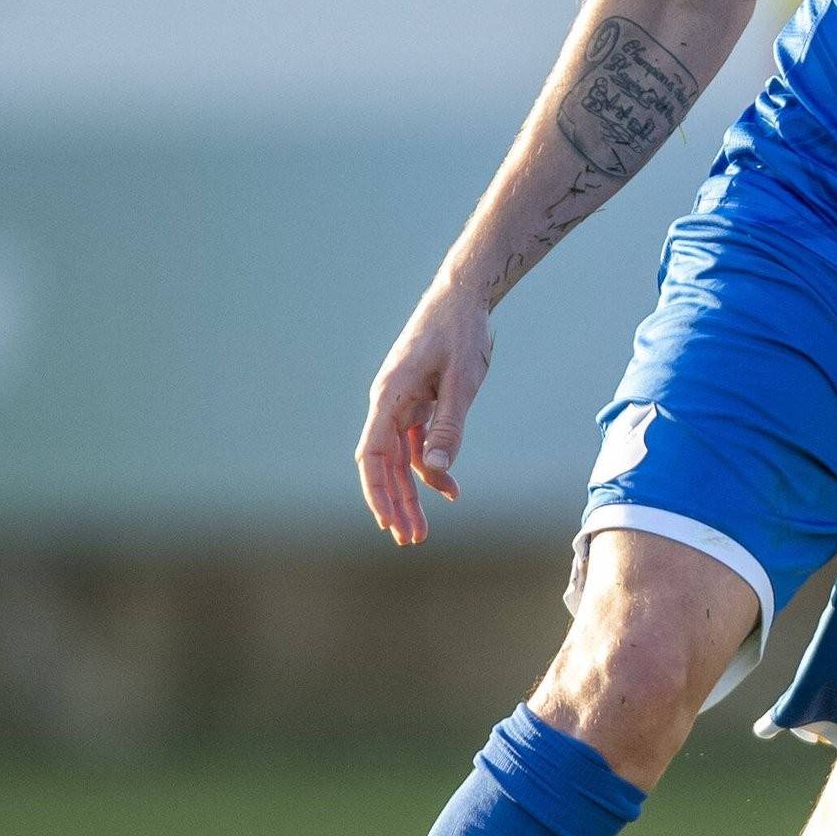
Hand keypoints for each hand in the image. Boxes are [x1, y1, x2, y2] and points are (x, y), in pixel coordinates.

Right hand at [356, 283, 492, 544]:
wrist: (463, 296)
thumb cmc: (461, 333)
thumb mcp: (461, 382)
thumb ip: (448, 426)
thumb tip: (434, 470)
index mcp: (390, 396)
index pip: (373, 454)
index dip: (378, 491)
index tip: (388, 522)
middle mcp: (388, 402)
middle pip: (383, 463)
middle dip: (395, 503)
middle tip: (410, 540)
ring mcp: (400, 403)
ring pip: (400, 457)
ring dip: (411, 492)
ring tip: (423, 528)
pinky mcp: (416, 401)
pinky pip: (416, 442)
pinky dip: (429, 466)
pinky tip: (447, 489)